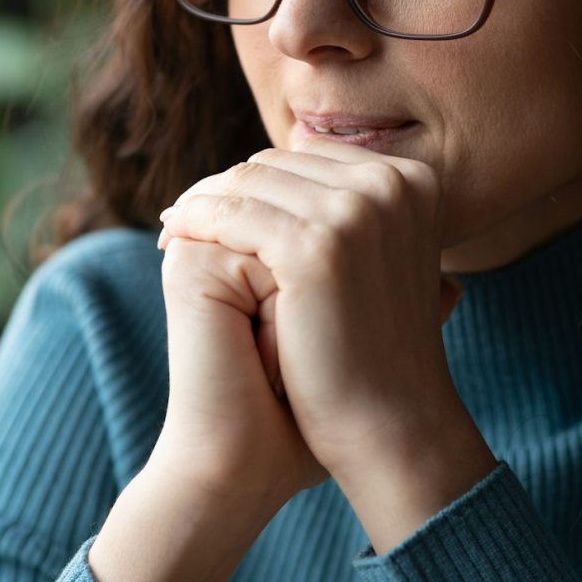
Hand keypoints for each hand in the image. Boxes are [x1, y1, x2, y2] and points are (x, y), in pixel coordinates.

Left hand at [158, 137, 469, 489]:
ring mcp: (355, 212)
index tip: (224, 205)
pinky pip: (228, 214)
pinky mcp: (314, 247)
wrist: (395, 426)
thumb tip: (303, 155)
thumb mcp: (385, 257)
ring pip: (247, 182)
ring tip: (174, 225)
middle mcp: (389, 184)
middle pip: (276, 164)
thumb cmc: (379, 351)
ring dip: (203, 202)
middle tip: (185, 215)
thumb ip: (357, 209)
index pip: (308, 156)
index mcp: (410, 180)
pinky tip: (171, 237)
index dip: (260, 181)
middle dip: (228, 189)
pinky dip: (193, 221)